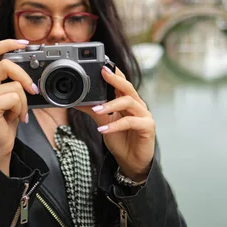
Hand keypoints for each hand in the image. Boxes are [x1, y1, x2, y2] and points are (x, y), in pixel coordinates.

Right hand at [0, 39, 38, 173]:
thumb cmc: (5, 119)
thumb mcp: (9, 94)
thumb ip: (13, 79)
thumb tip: (32, 65)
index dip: (7, 43)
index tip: (24, 43)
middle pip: (6, 64)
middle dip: (25, 77)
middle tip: (33, 89)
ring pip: (14, 85)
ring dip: (24, 101)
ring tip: (18, 112)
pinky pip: (14, 98)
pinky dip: (21, 109)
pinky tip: (14, 118)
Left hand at [78, 66, 154, 181]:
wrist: (131, 162)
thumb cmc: (121, 140)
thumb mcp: (103, 122)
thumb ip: (94, 110)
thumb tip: (78, 101)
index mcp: (127, 101)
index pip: (122, 82)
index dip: (113, 73)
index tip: (101, 65)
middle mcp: (137, 105)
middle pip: (128, 87)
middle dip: (115, 79)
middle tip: (103, 73)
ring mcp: (144, 115)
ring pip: (128, 102)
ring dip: (111, 105)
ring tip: (96, 110)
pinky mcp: (148, 127)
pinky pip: (131, 122)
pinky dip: (116, 125)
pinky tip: (103, 130)